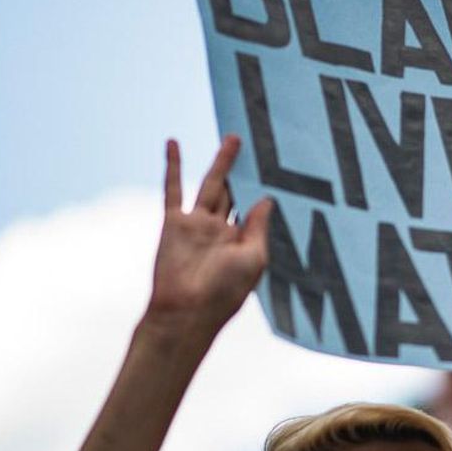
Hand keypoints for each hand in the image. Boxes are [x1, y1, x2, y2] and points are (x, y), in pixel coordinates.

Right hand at [145, 135, 272, 336]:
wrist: (186, 312)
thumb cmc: (224, 292)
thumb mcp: (253, 258)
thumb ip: (258, 227)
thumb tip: (267, 200)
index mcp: (240, 241)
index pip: (253, 207)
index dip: (263, 187)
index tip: (279, 165)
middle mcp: (219, 230)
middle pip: (234, 191)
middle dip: (244, 169)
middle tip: (256, 144)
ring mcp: (196, 224)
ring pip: (211, 184)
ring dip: (221, 161)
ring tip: (233, 138)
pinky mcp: (173, 222)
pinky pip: (172, 188)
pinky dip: (172, 165)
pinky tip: (173, 143)